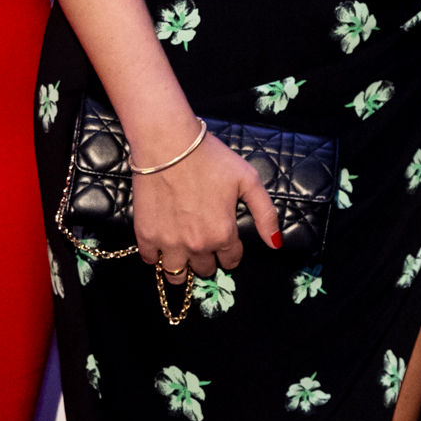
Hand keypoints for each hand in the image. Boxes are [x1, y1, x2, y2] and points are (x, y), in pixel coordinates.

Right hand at [131, 125, 280, 277]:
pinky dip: (155, 256)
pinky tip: (161, 243)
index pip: (231, 261)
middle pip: (205, 270)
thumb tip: (275, 244)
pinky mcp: (145, 234)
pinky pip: (149, 260)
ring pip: (176, 275)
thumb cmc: (210, 158)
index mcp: (222, 234)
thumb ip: (265, 214)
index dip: (231, 253)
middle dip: (208, 260)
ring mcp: (169, 242)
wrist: (168, 144)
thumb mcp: (248, 180)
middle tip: (203, 242)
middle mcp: (196, 245)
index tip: (226, 242)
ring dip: (181, 269)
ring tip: (182, 254)